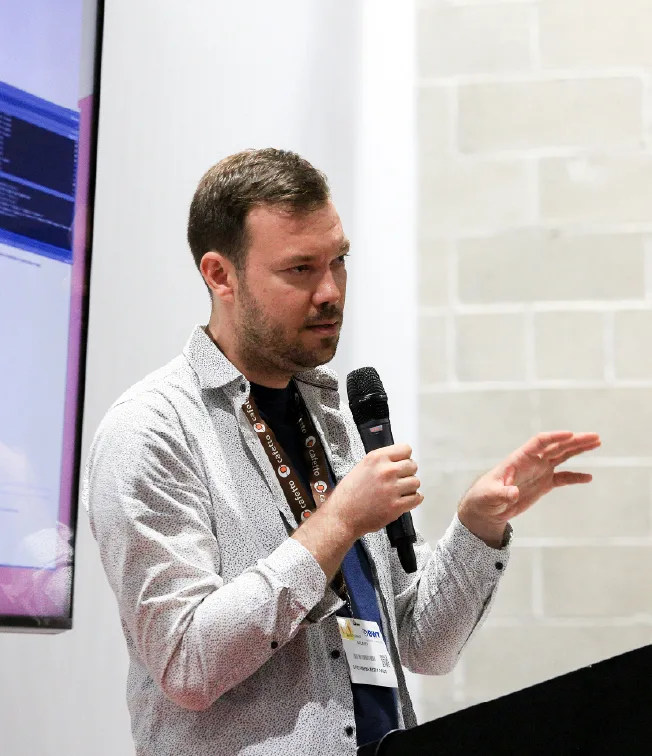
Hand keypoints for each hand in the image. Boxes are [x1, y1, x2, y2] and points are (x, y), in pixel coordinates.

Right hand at [325, 444, 422, 540]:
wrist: (342, 516)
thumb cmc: (349, 494)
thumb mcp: (362, 467)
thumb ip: (381, 462)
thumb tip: (398, 461)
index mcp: (376, 458)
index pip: (406, 449)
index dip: (404, 457)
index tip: (402, 463)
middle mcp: (386, 471)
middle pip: (413, 465)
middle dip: (408, 472)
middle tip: (400, 479)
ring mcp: (392, 489)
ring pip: (416, 482)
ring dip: (410, 487)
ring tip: (399, 491)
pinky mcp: (396, 506)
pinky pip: (416, 498)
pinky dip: (413, 499)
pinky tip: (405, 499)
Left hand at [458, 431, 600, 547]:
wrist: (485, 508)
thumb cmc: (483, 497)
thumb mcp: (490, 496)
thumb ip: (502, 493)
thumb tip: (513, 493)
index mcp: (519, 459)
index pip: (539, 442)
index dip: (554, 437)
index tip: (570, 434)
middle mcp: (532, 462)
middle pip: (556, 446)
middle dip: (575, 441)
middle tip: (595, 437)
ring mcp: (539, 471)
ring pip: (562, 456)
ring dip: (579, 450)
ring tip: (597, 442)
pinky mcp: (543, 484)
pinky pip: (562, 478)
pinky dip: (575, 477)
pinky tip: (588, 477)